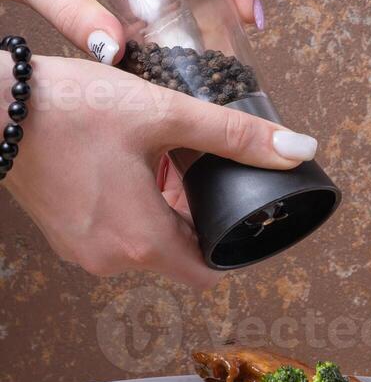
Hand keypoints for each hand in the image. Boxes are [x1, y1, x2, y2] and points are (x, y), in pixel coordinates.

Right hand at [1, 55, 316, 286]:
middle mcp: (110, 260)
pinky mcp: (61, 233)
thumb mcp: (165, 113)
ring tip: (161, 158)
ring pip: (144, 241)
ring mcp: (80, 250)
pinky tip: (126, 162)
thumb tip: (298, 148)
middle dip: (197, 216)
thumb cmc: (71, 109)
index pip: (210, 271)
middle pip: (178, 253)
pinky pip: (113, 231)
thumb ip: (235, 134)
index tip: (245, 212)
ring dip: (162, 209)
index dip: (235, 245)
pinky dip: (130, 206)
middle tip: (201, 169)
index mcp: (142, 242)